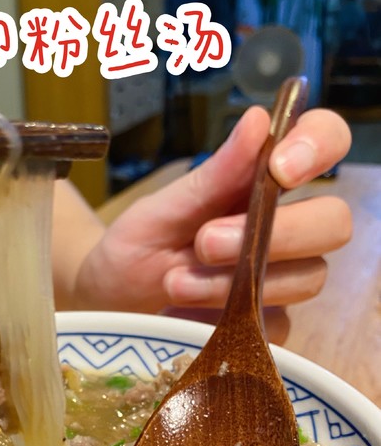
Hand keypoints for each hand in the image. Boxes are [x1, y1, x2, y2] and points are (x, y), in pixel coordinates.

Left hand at [74, 106, 351, 341]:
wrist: (111, 308)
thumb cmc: (136, 249)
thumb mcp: (161, 209)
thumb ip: (212, 175)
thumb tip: (258, 121)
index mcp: (262, 180)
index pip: (324, 142)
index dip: (317, 147)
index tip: (279, 168)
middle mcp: (285, 225)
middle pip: (333, 222)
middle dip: (277, 233)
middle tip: (205, 242)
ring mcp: (283, 277)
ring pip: (308, 277)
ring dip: (237, 281)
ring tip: (176, 283)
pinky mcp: (270, 324)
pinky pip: (277, 324)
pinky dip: (229, 318)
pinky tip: (185, 314)